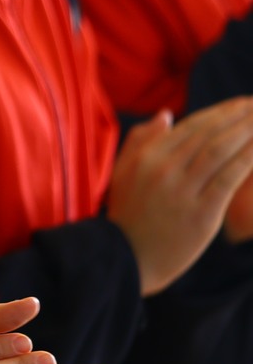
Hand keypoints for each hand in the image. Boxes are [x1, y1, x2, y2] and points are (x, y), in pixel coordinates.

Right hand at [109, 99, 252, 289]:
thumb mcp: (122, 173)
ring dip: (247, 131)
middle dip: (239, 116)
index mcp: (145, 156)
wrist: (127, 258)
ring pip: (221, 150)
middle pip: (209, 134)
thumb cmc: (128, 215)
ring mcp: (182, 190)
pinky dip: (248, 158)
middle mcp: (163, 168)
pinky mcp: (201, 212)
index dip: (220, 112)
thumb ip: (140, 141)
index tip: (241, 104)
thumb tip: (166, 116)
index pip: (190, 126)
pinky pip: (230, 178)